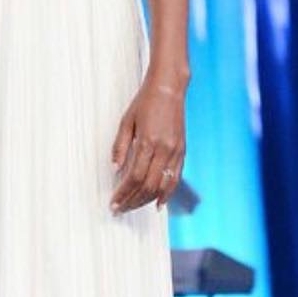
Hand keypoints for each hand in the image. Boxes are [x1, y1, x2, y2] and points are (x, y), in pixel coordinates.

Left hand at [110, 76, 185, 213]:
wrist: (169, 88)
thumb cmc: (145, 101)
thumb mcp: (126, 121)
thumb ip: (120, 146)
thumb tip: (115, 169)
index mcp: (147, 141)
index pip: (134, 177)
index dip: (124, 193)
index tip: (114, 203)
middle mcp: (164, 149)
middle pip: (148, 186)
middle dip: (133, 201)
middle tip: (120, 208)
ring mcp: (175, 151)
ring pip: (163, 185)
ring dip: (147, 200)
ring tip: (134, 207)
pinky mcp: (182, 151)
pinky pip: (175, 178)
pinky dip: (168, 193)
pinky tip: (159, 203)